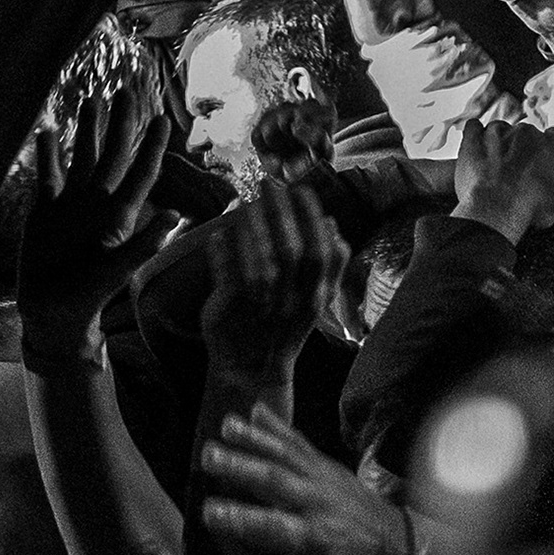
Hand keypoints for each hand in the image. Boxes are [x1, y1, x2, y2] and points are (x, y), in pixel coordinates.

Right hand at [18, 87, 171, 332]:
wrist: (52, 313)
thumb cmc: (88, 297)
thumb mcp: (116, 272)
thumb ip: (142, 245)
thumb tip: (175, 215)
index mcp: (118, 214)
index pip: (141, 173)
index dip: (152, 146)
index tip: (162, 118)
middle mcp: (97, 202)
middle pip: (113, 154)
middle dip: (120, 124)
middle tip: (126, 91)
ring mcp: (71, 204)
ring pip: (82, 156)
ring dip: (87, 130)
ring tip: (91, 99)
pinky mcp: (45, 210)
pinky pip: (48, 174)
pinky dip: (47, 153)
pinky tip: (47, 131)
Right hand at [199, 406, 418, 554]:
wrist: (397, 542)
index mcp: (314, 540)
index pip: (274, 529)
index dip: (242, 519)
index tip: (210, 511)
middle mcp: (318, 504)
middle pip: (277, 482)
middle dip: (243, 467)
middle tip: (209, 457)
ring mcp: (323, 478)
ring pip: (286, 455)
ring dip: (254, 439)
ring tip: (223, 427)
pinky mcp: (326, 463)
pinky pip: (299, 441)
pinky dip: (276, 425)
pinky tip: (252, 409)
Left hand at [203, 180, 341, 379]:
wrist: (252, 371)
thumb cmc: (283, 326)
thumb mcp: (315, 300)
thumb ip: (330, 266)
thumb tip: (333, 223)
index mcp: (316, 298)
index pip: (322, 253)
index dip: (312, 218)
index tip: (301, 188)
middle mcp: (292, 304)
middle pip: (290, 253)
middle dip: (280, 213)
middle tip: (268, 183)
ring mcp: (261, 310)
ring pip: (260, 264)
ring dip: (251, 229)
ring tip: (246, 203)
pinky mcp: (230, 313)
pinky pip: (228, 277)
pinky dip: (223, 252)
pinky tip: (220, 233)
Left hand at [452, 105, 553, 242]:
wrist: (497, 207)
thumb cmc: (531, 206)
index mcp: (551, 145)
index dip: (550, 149)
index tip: (544, 161)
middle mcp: (526, 133)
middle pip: (527, 134)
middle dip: (523, 149)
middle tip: (518, 171)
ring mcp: (498, 133)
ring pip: (501, 130)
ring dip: (499, 143)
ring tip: (495, 165)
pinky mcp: (474, 139)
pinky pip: (474, 128)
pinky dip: (475, 135)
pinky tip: (476, 148)